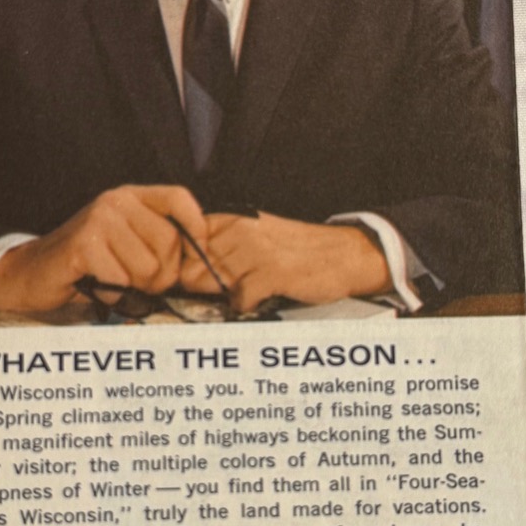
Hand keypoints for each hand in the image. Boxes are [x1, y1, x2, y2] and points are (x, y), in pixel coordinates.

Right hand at [0, 185, 205, 313]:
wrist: (33, 274)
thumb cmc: (89, 265)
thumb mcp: (128, 243)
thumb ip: (160, 243)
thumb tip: (203, 258)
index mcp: (131, 196)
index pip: (179, 198)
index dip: (196, 227)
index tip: (198, 253)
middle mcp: (116, 201)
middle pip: (170, 243)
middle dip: (162, 274)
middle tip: (140, 282)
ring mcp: (99, 220)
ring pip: (149, 267)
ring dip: (135, 288)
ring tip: (113, 281)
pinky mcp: (84, 244)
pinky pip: (122, 280)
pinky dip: (113, 295)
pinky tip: (97, 286)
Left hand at [180, 213, 391, 313]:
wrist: (344, 254)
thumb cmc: (296, 250)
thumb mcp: (254, 237)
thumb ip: (220, 250)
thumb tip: (182, 273)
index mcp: (231, 219)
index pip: (184, 244)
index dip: (183, 267)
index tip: (195, 279)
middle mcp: (239, 230)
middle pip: (193, 269)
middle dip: (203, 287)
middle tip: (228, 289)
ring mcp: (254, 250)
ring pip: (214, 285)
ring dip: (228, 296)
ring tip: (252, 290)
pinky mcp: (272, 272)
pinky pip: (240, 299)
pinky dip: (249, 305)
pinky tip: (263, 297)